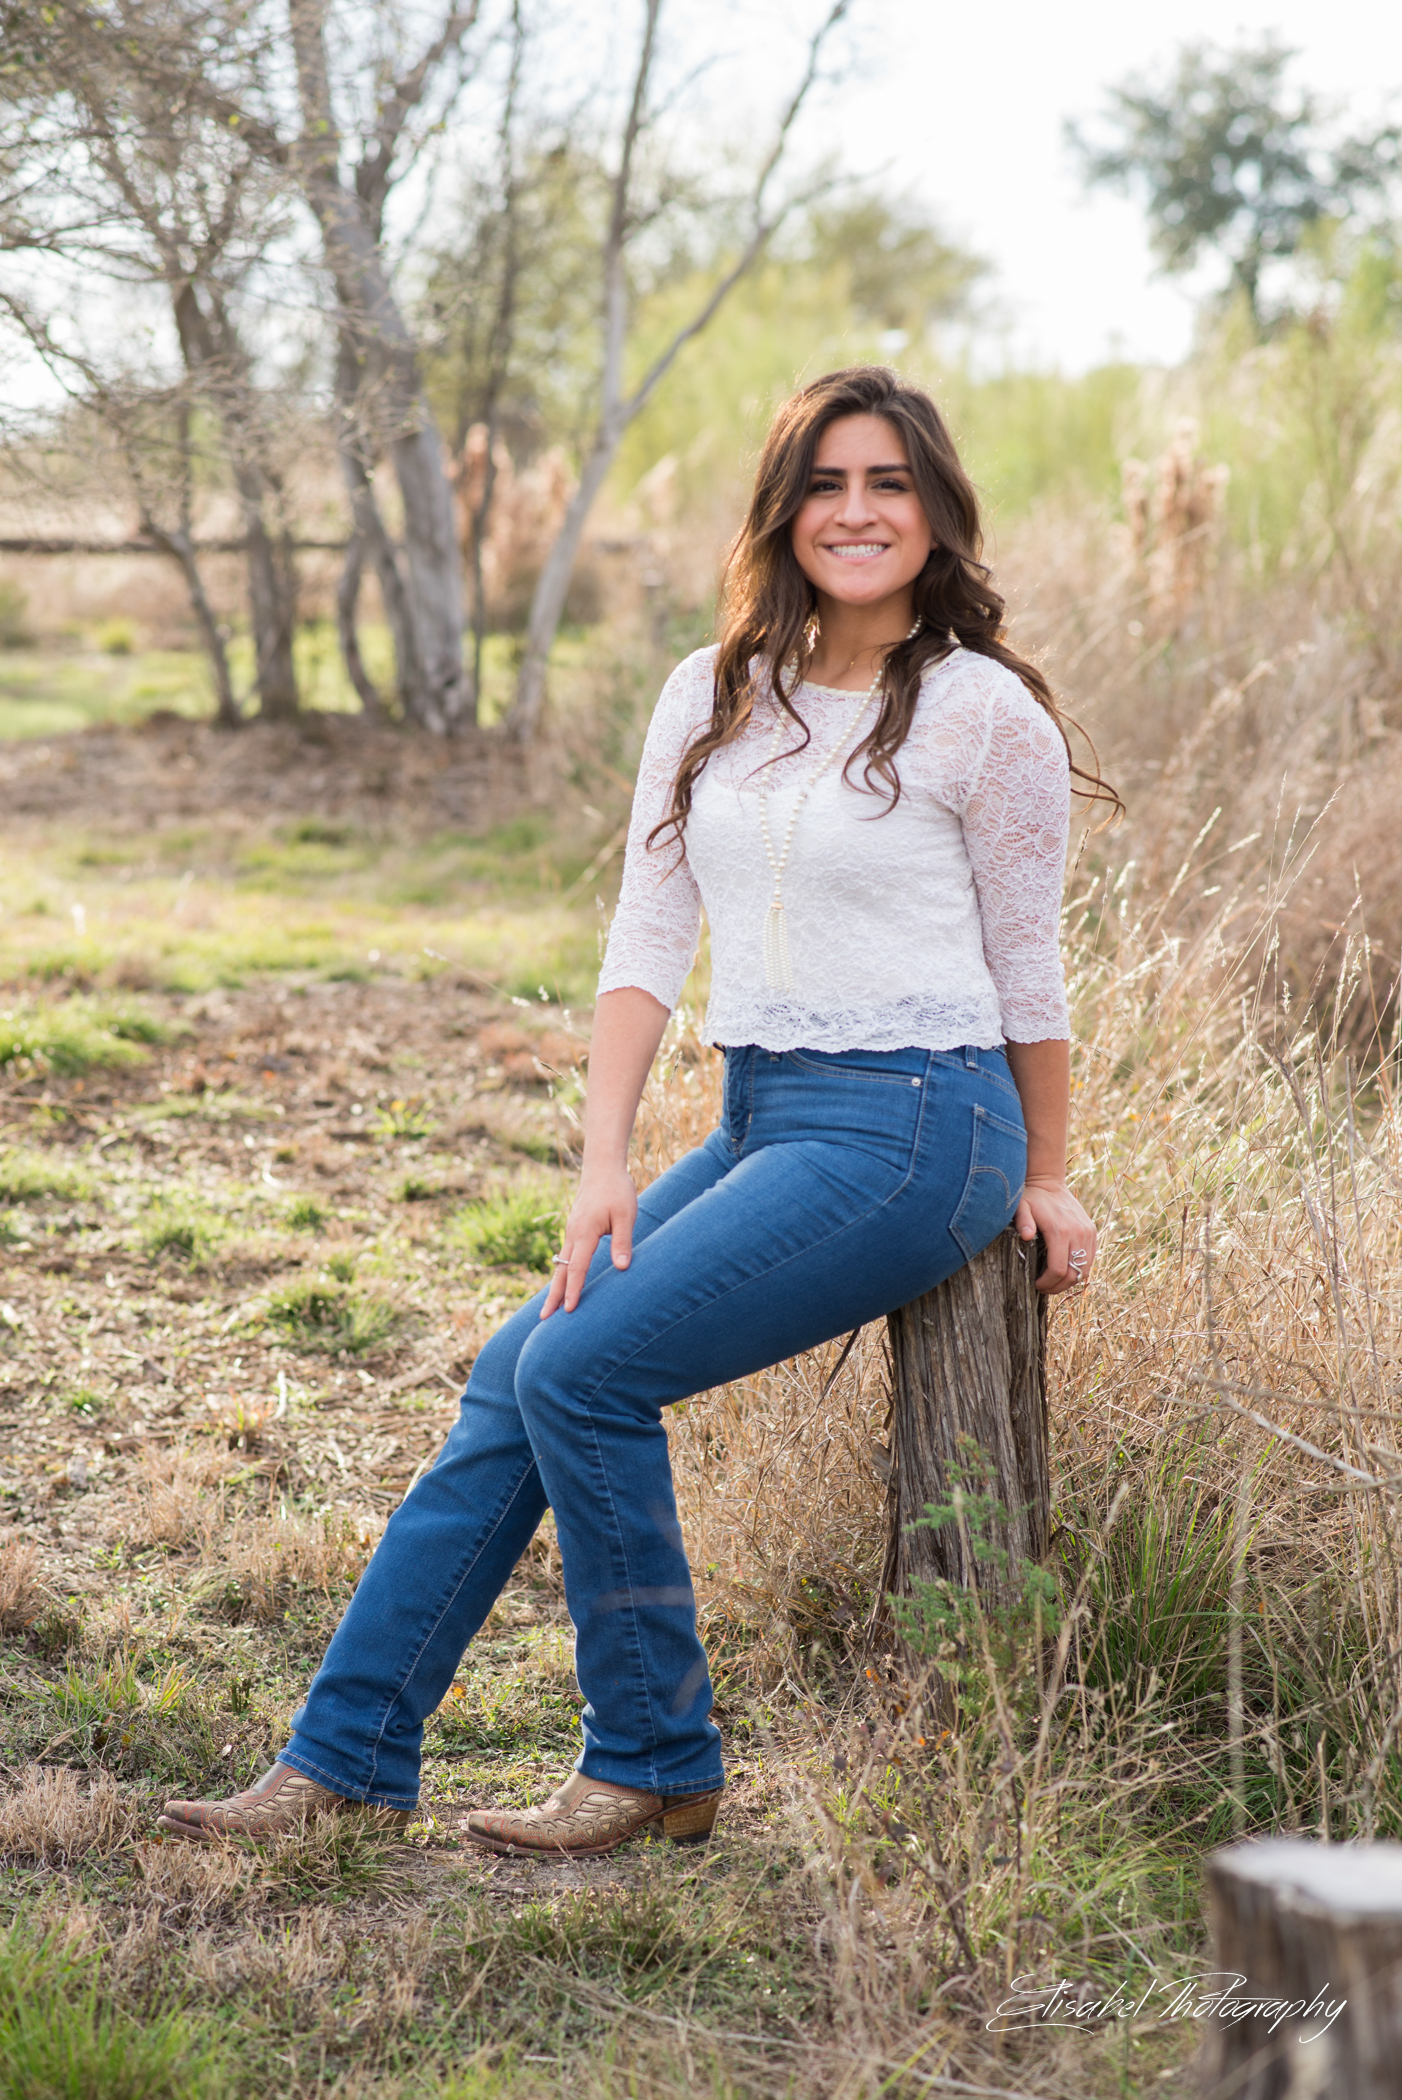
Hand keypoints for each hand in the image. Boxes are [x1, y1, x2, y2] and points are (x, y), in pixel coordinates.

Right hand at [540, 1164, 637, 1317]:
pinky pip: (564, 1257)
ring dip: (555, 1287)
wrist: (602, 1168)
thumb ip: (621, 1241)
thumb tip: (622, 1268)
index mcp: (584, 1232)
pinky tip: (562, 1284)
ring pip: (560, 1265)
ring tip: (550, 1309)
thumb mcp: (625, 1215)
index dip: (574, 1290)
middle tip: (543, 1320)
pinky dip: (561, 1274)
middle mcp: (572, 1234)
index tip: (570, 1311)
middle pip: (560, 1272)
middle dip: (553, 1296)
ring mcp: (571, 1232)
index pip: (577, 1268)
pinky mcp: (574, 1230)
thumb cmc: (617, 1190)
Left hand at [1014, 1174, 1097, 1294]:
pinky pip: (1090, 1259)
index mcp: (1060, 1231)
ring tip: (1054, 1281)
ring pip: (1085, 1269)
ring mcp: (1088, 1233)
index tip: (1036, 1284)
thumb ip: (1023, 1222)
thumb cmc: (1032, 1198)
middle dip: (1059, 1286)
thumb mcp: (1021, 1207)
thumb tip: (1026, 1236)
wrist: (1049, 1183)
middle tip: (1044, 1288)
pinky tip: (1065, 1269)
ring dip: (1070, 1280)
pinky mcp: (1092, 1232)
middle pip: (1074, 1274)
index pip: (1059, 1270)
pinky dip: (1080, 1269)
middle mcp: (1078, 1233)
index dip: (1048, 1283)